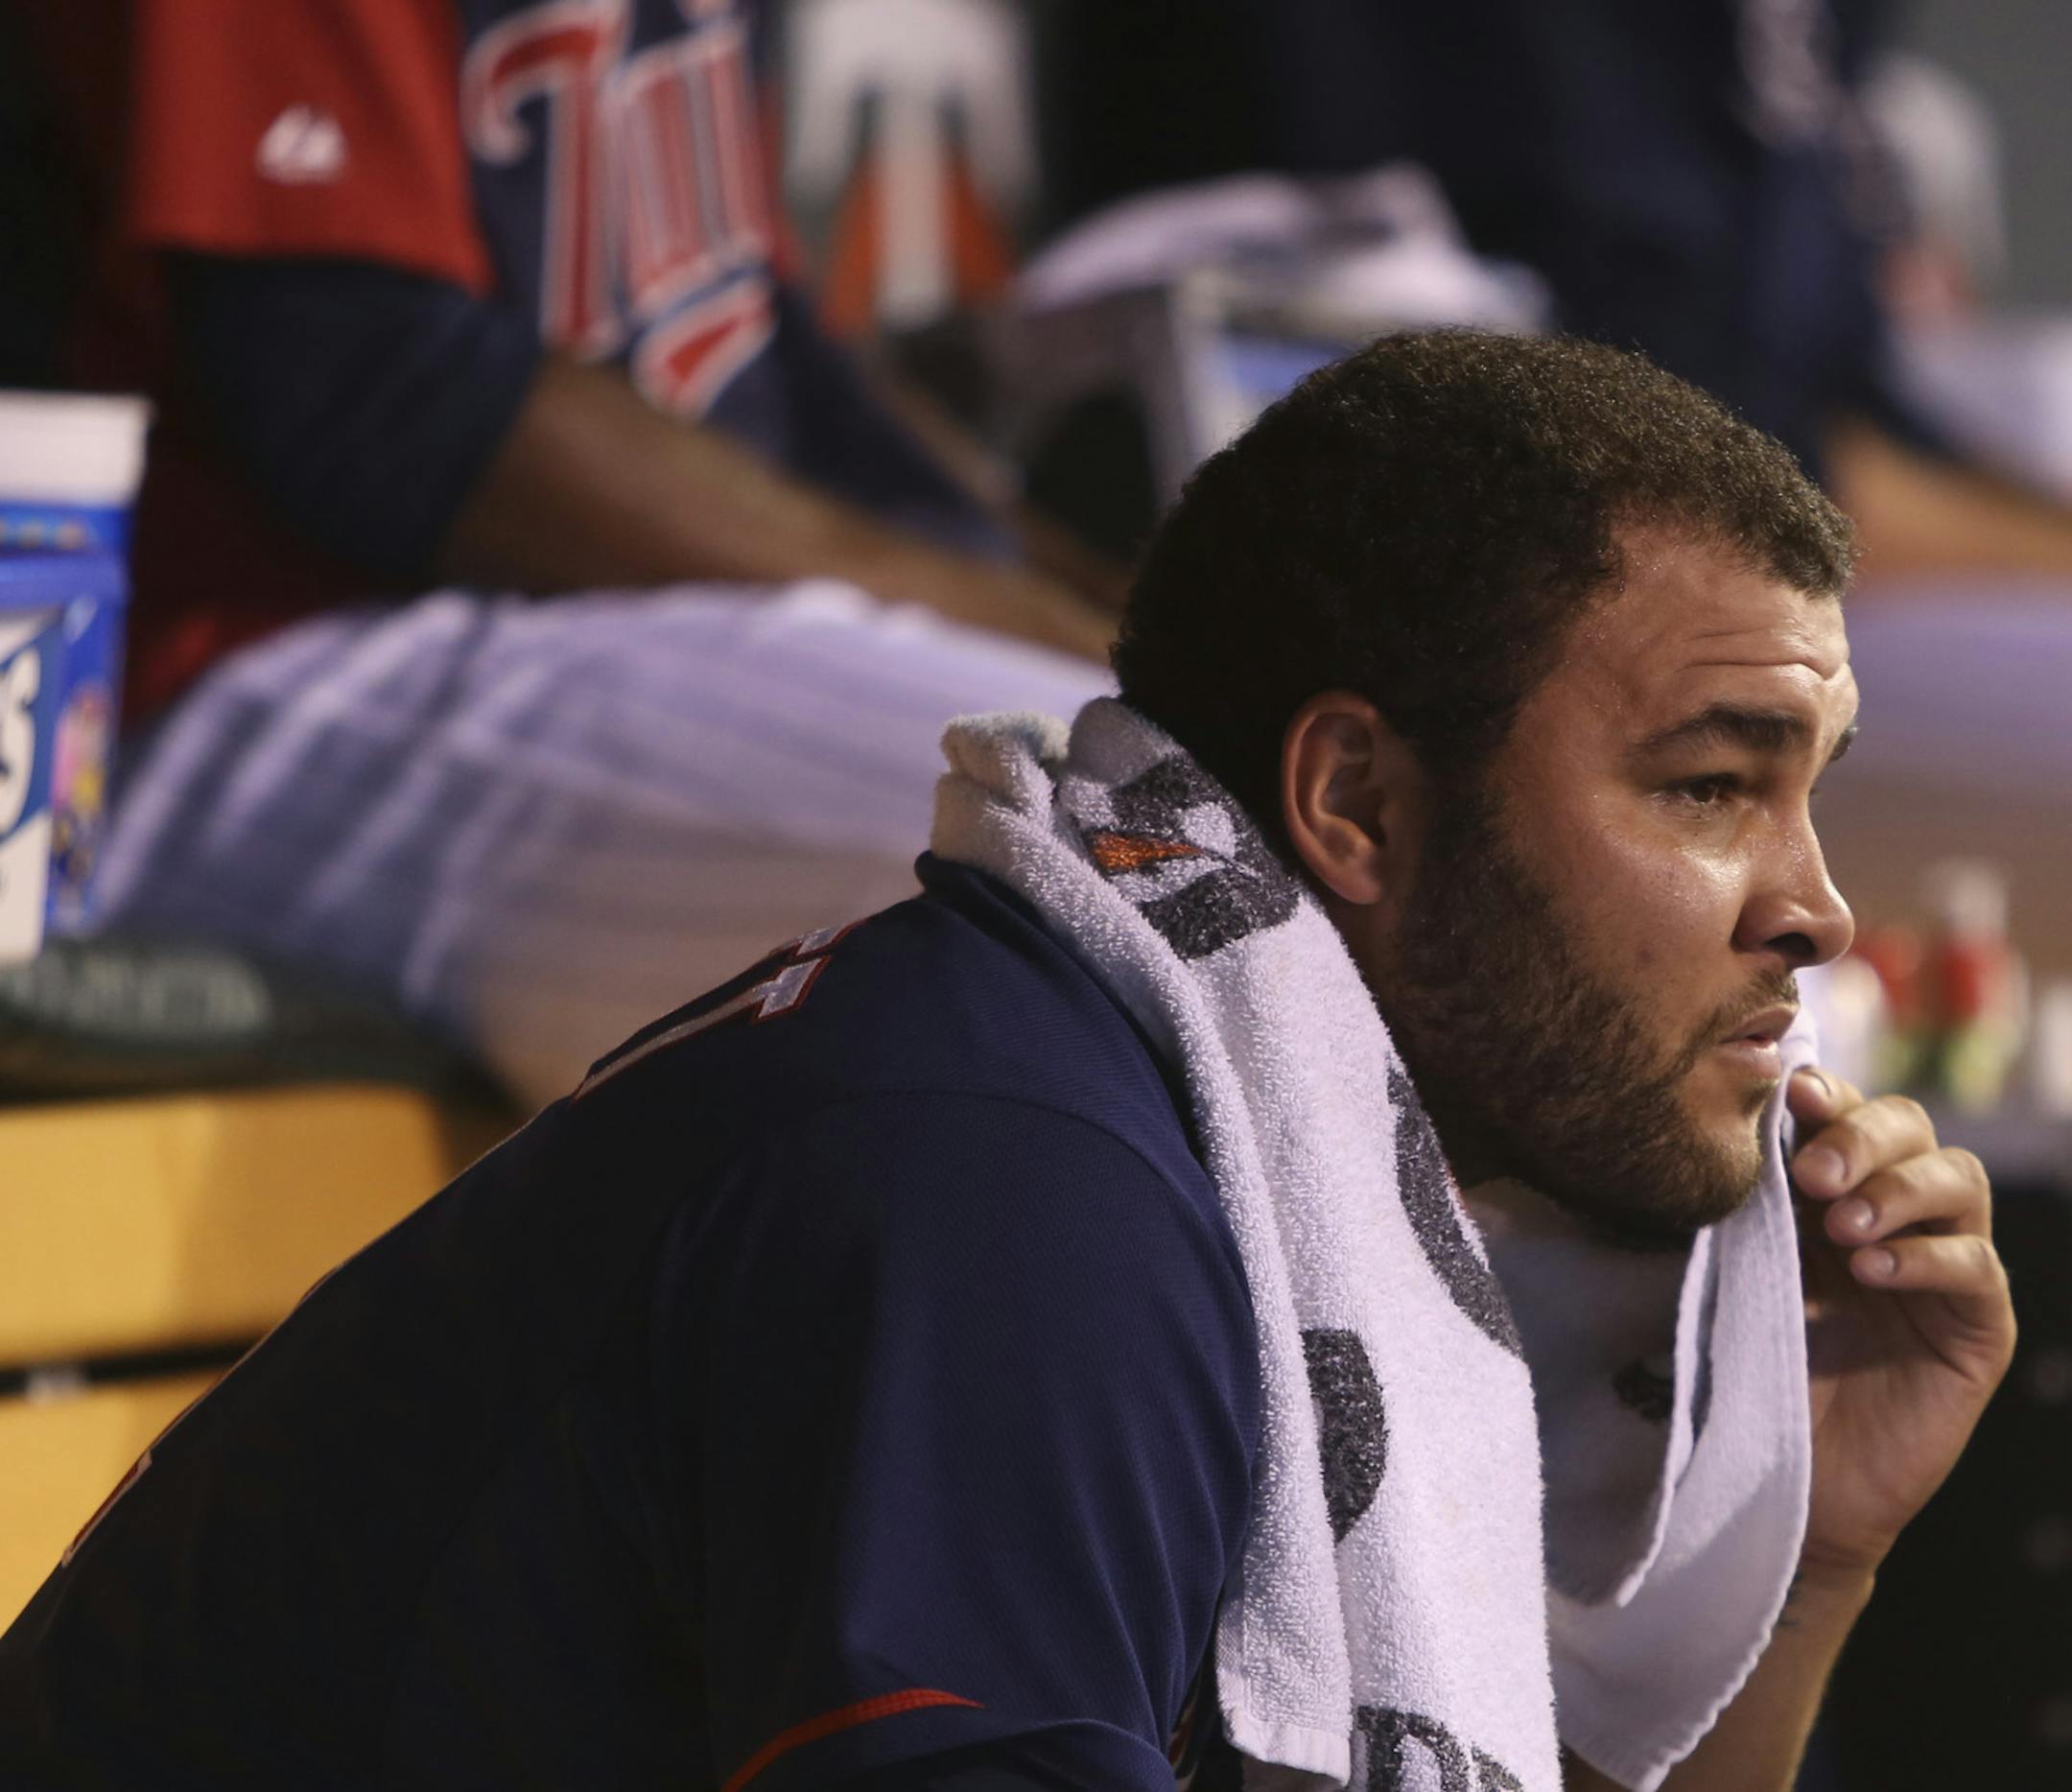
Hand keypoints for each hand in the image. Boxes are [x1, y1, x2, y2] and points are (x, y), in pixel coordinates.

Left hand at [1786, 1068, 2015, 1583]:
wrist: (1787, 1477)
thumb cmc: (1753, 1369)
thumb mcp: (1743, 1272)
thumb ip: (1752, 1207)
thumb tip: (1736, 1130)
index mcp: (1833, 1190)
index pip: (1849, 1112)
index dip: (1827, 1095)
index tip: (1790, 1095)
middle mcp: (1897, 1215)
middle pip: (1912, 1128)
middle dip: (1865, 1135)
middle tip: (1815, 1175)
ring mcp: (1944, 1268)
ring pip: (1959, 1179)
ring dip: (1901, 1189)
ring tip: (1844, 1228)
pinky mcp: (1978, 1328)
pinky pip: (1976, 1268)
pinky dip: (1929, 1257)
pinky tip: (1877, 1271)